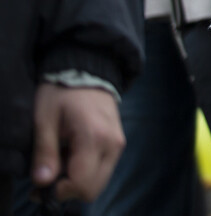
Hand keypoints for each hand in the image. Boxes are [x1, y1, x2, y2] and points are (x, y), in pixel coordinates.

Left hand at [31, 83, 124, 201]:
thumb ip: (44, 151)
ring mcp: (118, 144)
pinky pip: (102, 171)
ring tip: (57, 166)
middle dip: (67, 191)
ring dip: (76, 183)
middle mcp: (113, 144)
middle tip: (46, 179)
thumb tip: (42, 182)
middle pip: (93, 189)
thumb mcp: (44, 119)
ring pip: (98, 182)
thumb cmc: (62, 93)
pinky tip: (70, 158)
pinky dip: (85, 173)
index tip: (41, 184)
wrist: (88, 70)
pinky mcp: (118, 144)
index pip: (82, 183)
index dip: (59, 191)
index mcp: (94, 137)